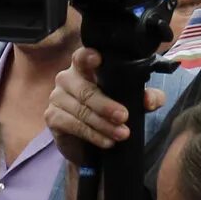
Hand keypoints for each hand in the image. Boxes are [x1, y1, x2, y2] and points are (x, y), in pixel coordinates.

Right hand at [46, 46, 162, 165]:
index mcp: (85, 67)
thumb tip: (149, 100)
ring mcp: (56, 97)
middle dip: (106, 105)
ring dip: (103, 124)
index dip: (88, 56)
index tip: (98, 59)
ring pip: (80, 110)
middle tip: (124, 116)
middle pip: (85, 90)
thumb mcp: (133, 102)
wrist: (90, 143)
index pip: (82, 56)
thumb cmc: (110, 112)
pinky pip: (72, 124)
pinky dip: (91, 134)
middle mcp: (67, 78)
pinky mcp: (51, 117)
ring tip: (121, 134)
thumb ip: (146, 97)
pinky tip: (106, 141)